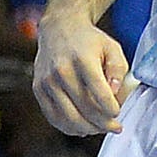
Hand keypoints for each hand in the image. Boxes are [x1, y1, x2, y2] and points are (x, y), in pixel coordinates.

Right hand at [34, 9, 129, 134]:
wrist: (58, 28)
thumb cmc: (89, 41)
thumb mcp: (112, 48)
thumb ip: (118, 71)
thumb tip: (113, 95)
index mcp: (82, 59)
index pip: (99, 93)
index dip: (112, 109)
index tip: (118, 111)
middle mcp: (61, 70)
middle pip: (85, 109)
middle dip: (104, 124)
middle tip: (115, 126)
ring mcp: (47, 81)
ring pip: (69, 118)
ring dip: (89, 129)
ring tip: (100, 127)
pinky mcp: (38, 89)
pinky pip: (54, 117)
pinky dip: (70, 127)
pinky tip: (83, 126)